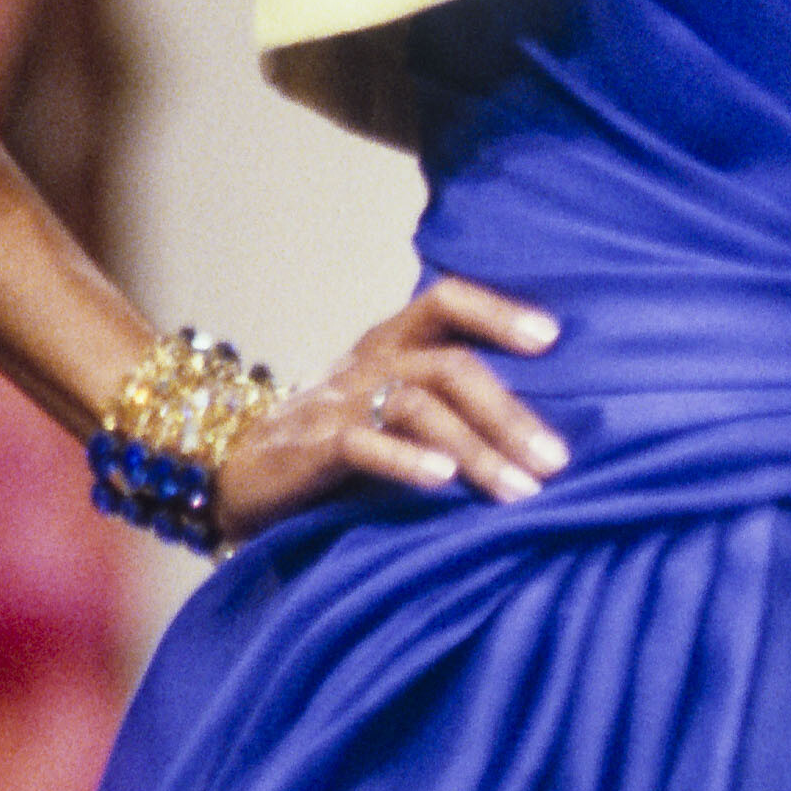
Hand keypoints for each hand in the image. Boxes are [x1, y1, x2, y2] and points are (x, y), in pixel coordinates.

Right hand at [211, 274, 567, 544]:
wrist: (235, 473)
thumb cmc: (336, 443)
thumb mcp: (393, 410)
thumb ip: (450, 407)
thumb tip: (539, 433)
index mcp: (392, 344)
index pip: (446, 301)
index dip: (497, 311)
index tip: (551, 338)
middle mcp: (369, 363)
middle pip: (449, 366)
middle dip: (508, 414)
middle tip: (555, 461)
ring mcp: (338, 403)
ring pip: (417, 407)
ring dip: (476, 449)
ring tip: (519, 489)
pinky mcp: (311, 448)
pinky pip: (363, 444)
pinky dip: (406, 461)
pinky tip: (443, 483)